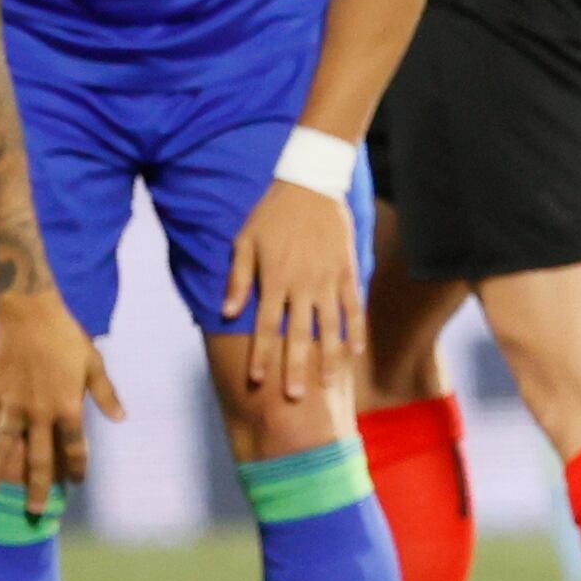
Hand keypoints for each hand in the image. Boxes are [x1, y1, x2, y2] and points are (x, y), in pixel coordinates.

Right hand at [0, 294, 122, 519]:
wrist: (28, 310)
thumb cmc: (65, 334)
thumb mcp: (93, 362)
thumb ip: (105, 393)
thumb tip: (121, 418)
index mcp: (68, 406)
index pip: (74, 448)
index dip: (76, 468)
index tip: (75, 483)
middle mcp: (39, 412)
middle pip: (38, 458)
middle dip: (38, 487)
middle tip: (35, 511)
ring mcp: (13, 404)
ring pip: (3, 447)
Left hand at [225, 177, 361, 401]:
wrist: (311, 183)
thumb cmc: (271, 213)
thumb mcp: (244, 240)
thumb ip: (237, 278)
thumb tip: (225, 312)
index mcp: (274, 278)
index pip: (265, 325)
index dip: (262, 354)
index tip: (257, 380)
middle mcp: (302, 283)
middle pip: (299, 334)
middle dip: (295, 367)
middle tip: (294, 398)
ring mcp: (327, 278)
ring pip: (330, 326)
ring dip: (328, 357)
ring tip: (326, 384)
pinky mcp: (346, 270)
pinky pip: (353, 306)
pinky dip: (355, 330)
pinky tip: (354, 352)